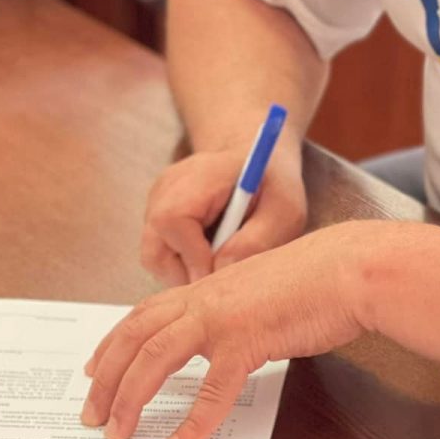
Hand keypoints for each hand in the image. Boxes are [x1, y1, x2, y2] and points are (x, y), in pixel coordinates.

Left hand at [82, 223, 372, 438]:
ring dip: (130, 398)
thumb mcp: (260, 290)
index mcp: (207, 288)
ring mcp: (223, 318)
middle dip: (107, 377)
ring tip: (118, 434)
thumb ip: (234, 310)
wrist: (350, 268)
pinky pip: (211, 391)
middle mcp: (205, 299)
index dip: (114, 342)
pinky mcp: (248, 341)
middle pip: (135, 336)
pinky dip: (191, 424)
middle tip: (93, 414)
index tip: (94, 368)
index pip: (144, 314)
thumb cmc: (317, 279)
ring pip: (155, 357)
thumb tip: (225, 338)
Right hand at [142, 148, 306, 284]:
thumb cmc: (274, 187)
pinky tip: (209, 253)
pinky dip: (182, 265)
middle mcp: (170, 186)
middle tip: (220, 275)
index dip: (192, 256)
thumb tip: (220, 270)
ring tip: (219, 259)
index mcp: (202, 174)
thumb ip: (256, 241)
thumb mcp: (284, 212)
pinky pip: (159, 255)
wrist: (257, 163)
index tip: (219, 272)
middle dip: (186, 274)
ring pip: (154, 256)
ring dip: (185, 272)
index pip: (172, 220)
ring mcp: (157, 200)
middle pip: (154, 247)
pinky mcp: (155, 215)